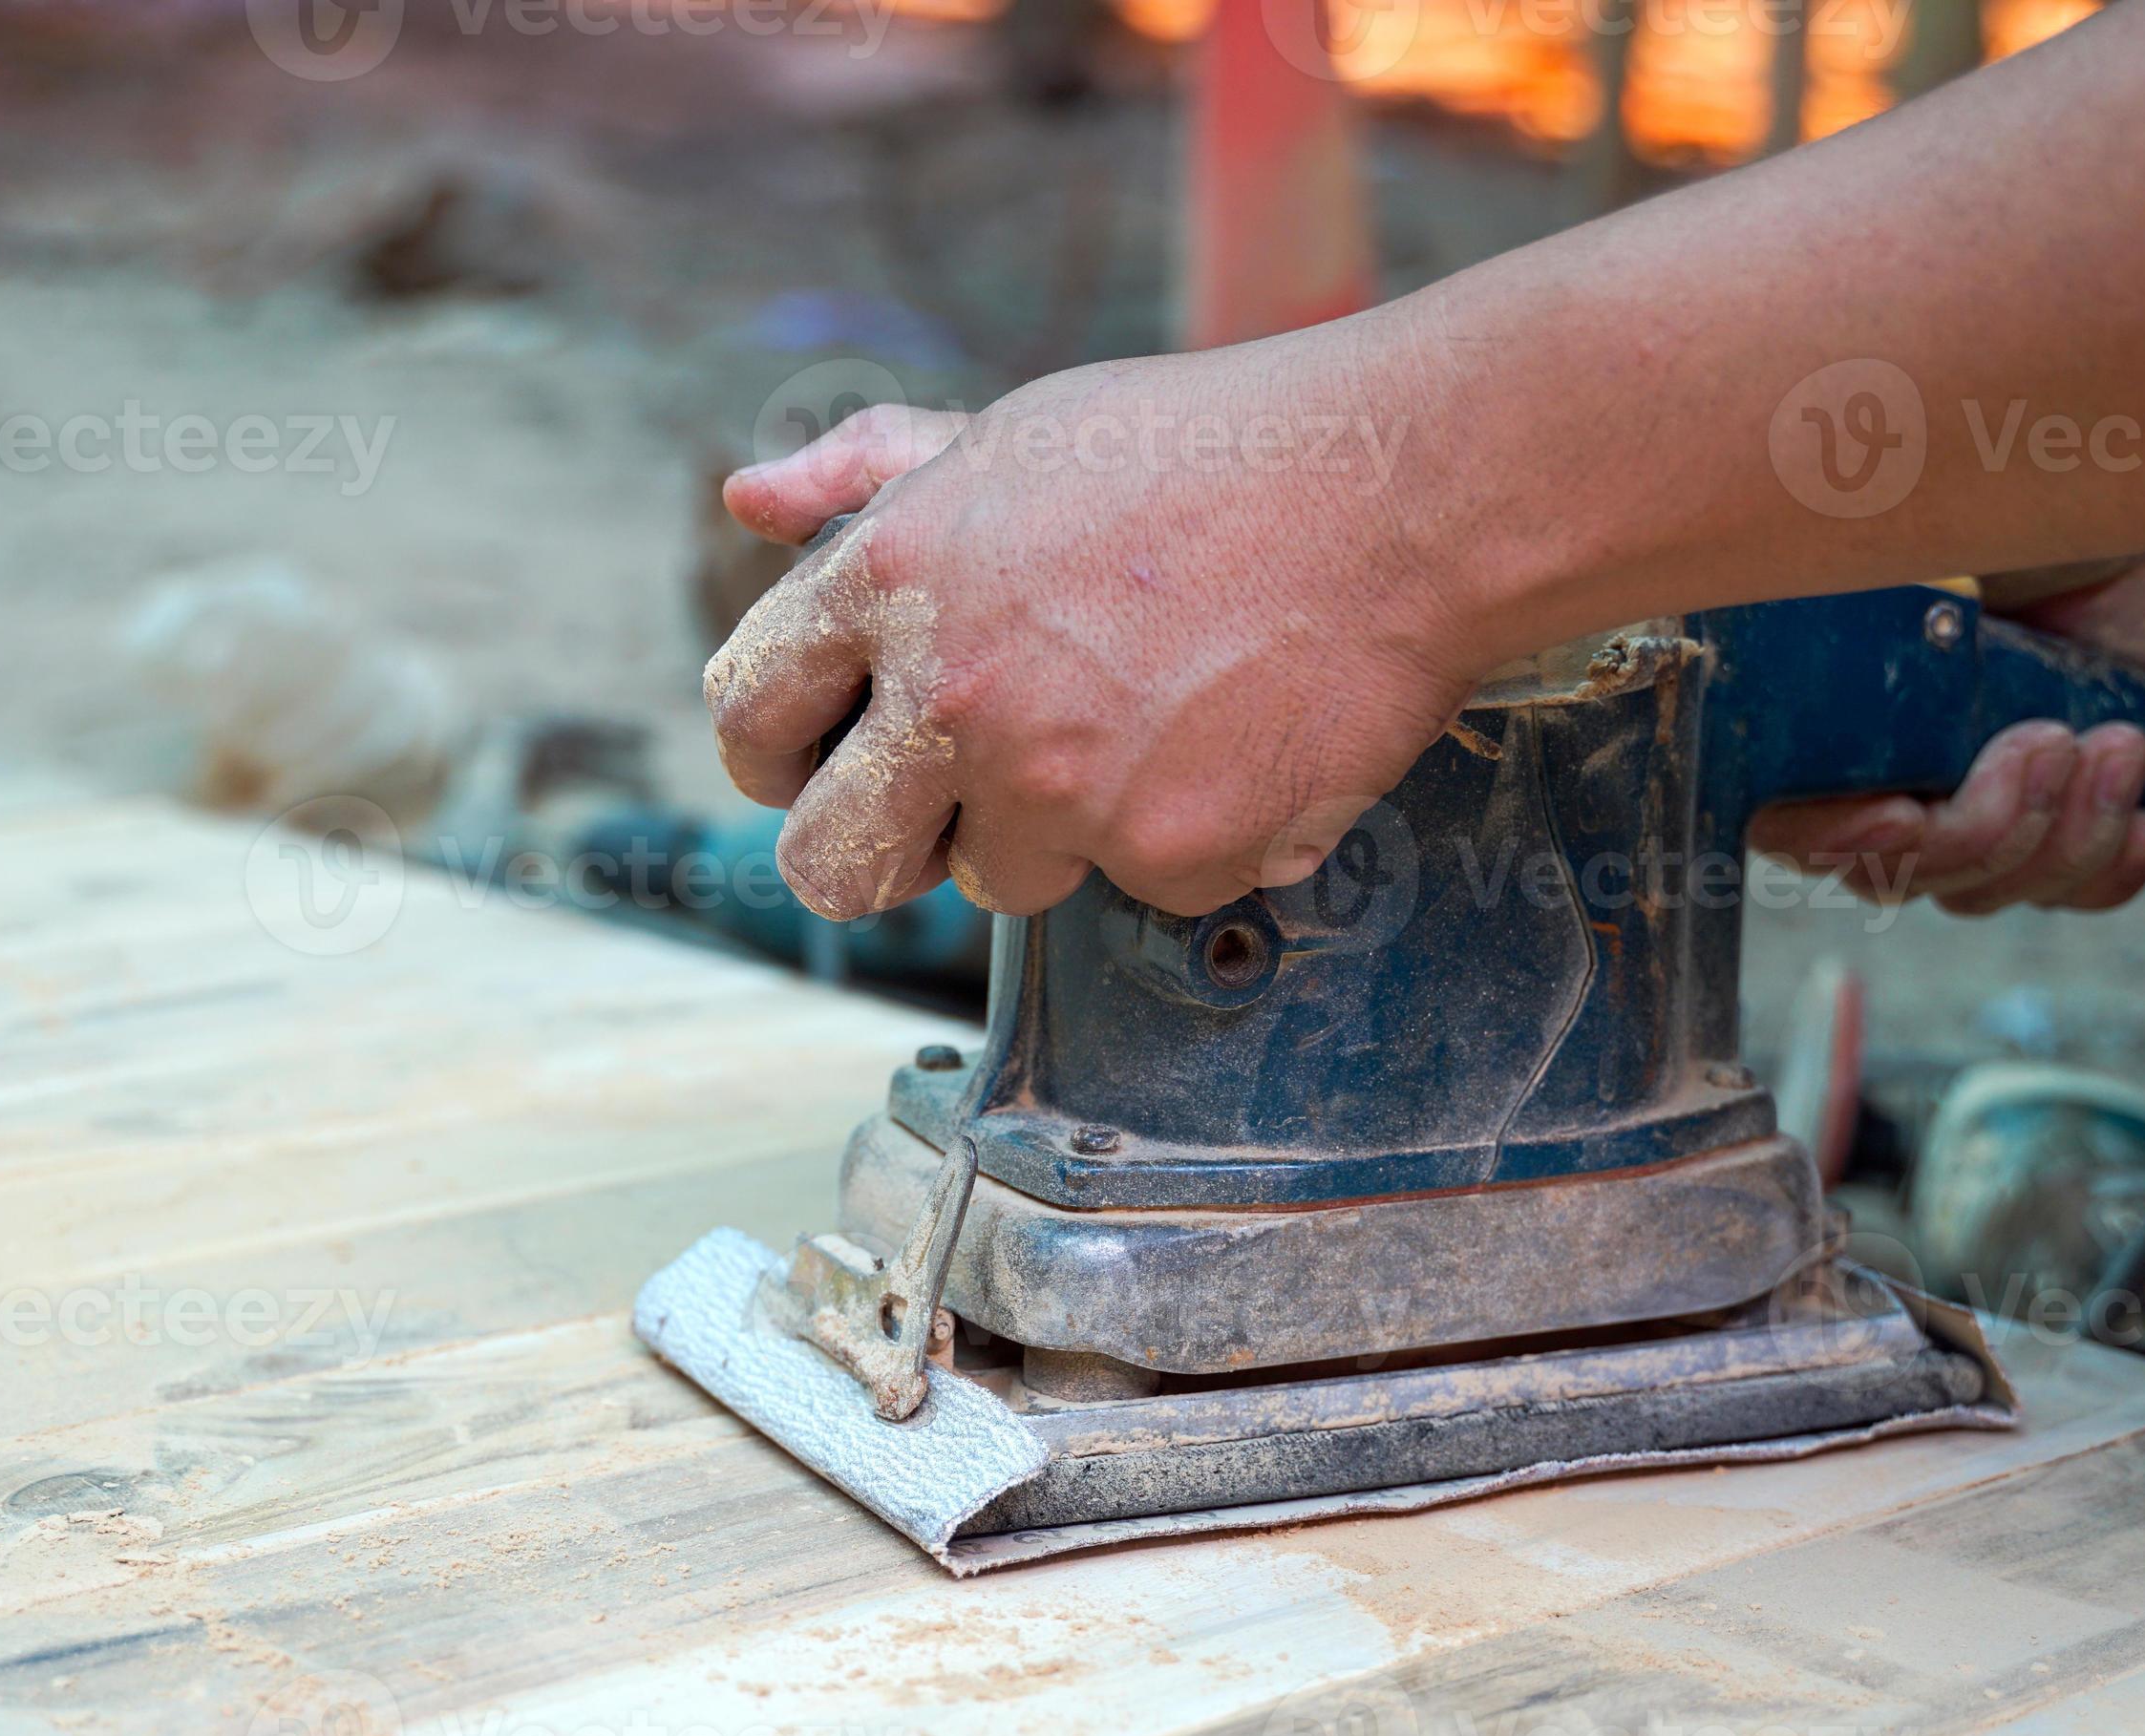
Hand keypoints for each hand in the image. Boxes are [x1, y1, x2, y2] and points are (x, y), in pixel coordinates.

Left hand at [705, 335, 1483, 919]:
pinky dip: (1178, 836)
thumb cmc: (1207, 451)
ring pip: (997, 879)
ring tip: (1139, 723)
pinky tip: (1228, 741)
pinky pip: (1136, 888)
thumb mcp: (1015, 437)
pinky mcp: (1164, 855)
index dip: (773, 751)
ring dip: (1049, 830)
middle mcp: (953, 697)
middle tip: (933, 822)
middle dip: (871, 855)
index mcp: (892, 581)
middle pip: (829, 864)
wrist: (1396, 492)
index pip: (747, 712)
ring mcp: (1058, 789)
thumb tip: (751, 500)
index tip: (814, 760)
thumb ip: (870, 477)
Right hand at [1748, 544, 2144, 913]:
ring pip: (1981, 890)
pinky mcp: (2062, 804)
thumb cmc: (2033, 483)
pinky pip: (2063, 894)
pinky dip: (2104, 873)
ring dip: (2059, 838)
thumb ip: (1837, 567)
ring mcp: (1973, 786)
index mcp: (1826, 698)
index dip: (1834, 839)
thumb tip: (1736, 584)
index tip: (1903, 810)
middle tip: (2047, 742)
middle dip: (1979, 833)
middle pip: (1893, 873)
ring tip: (2119, 744)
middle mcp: (1886, 754)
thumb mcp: (1920, 521)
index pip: (1785, 816)